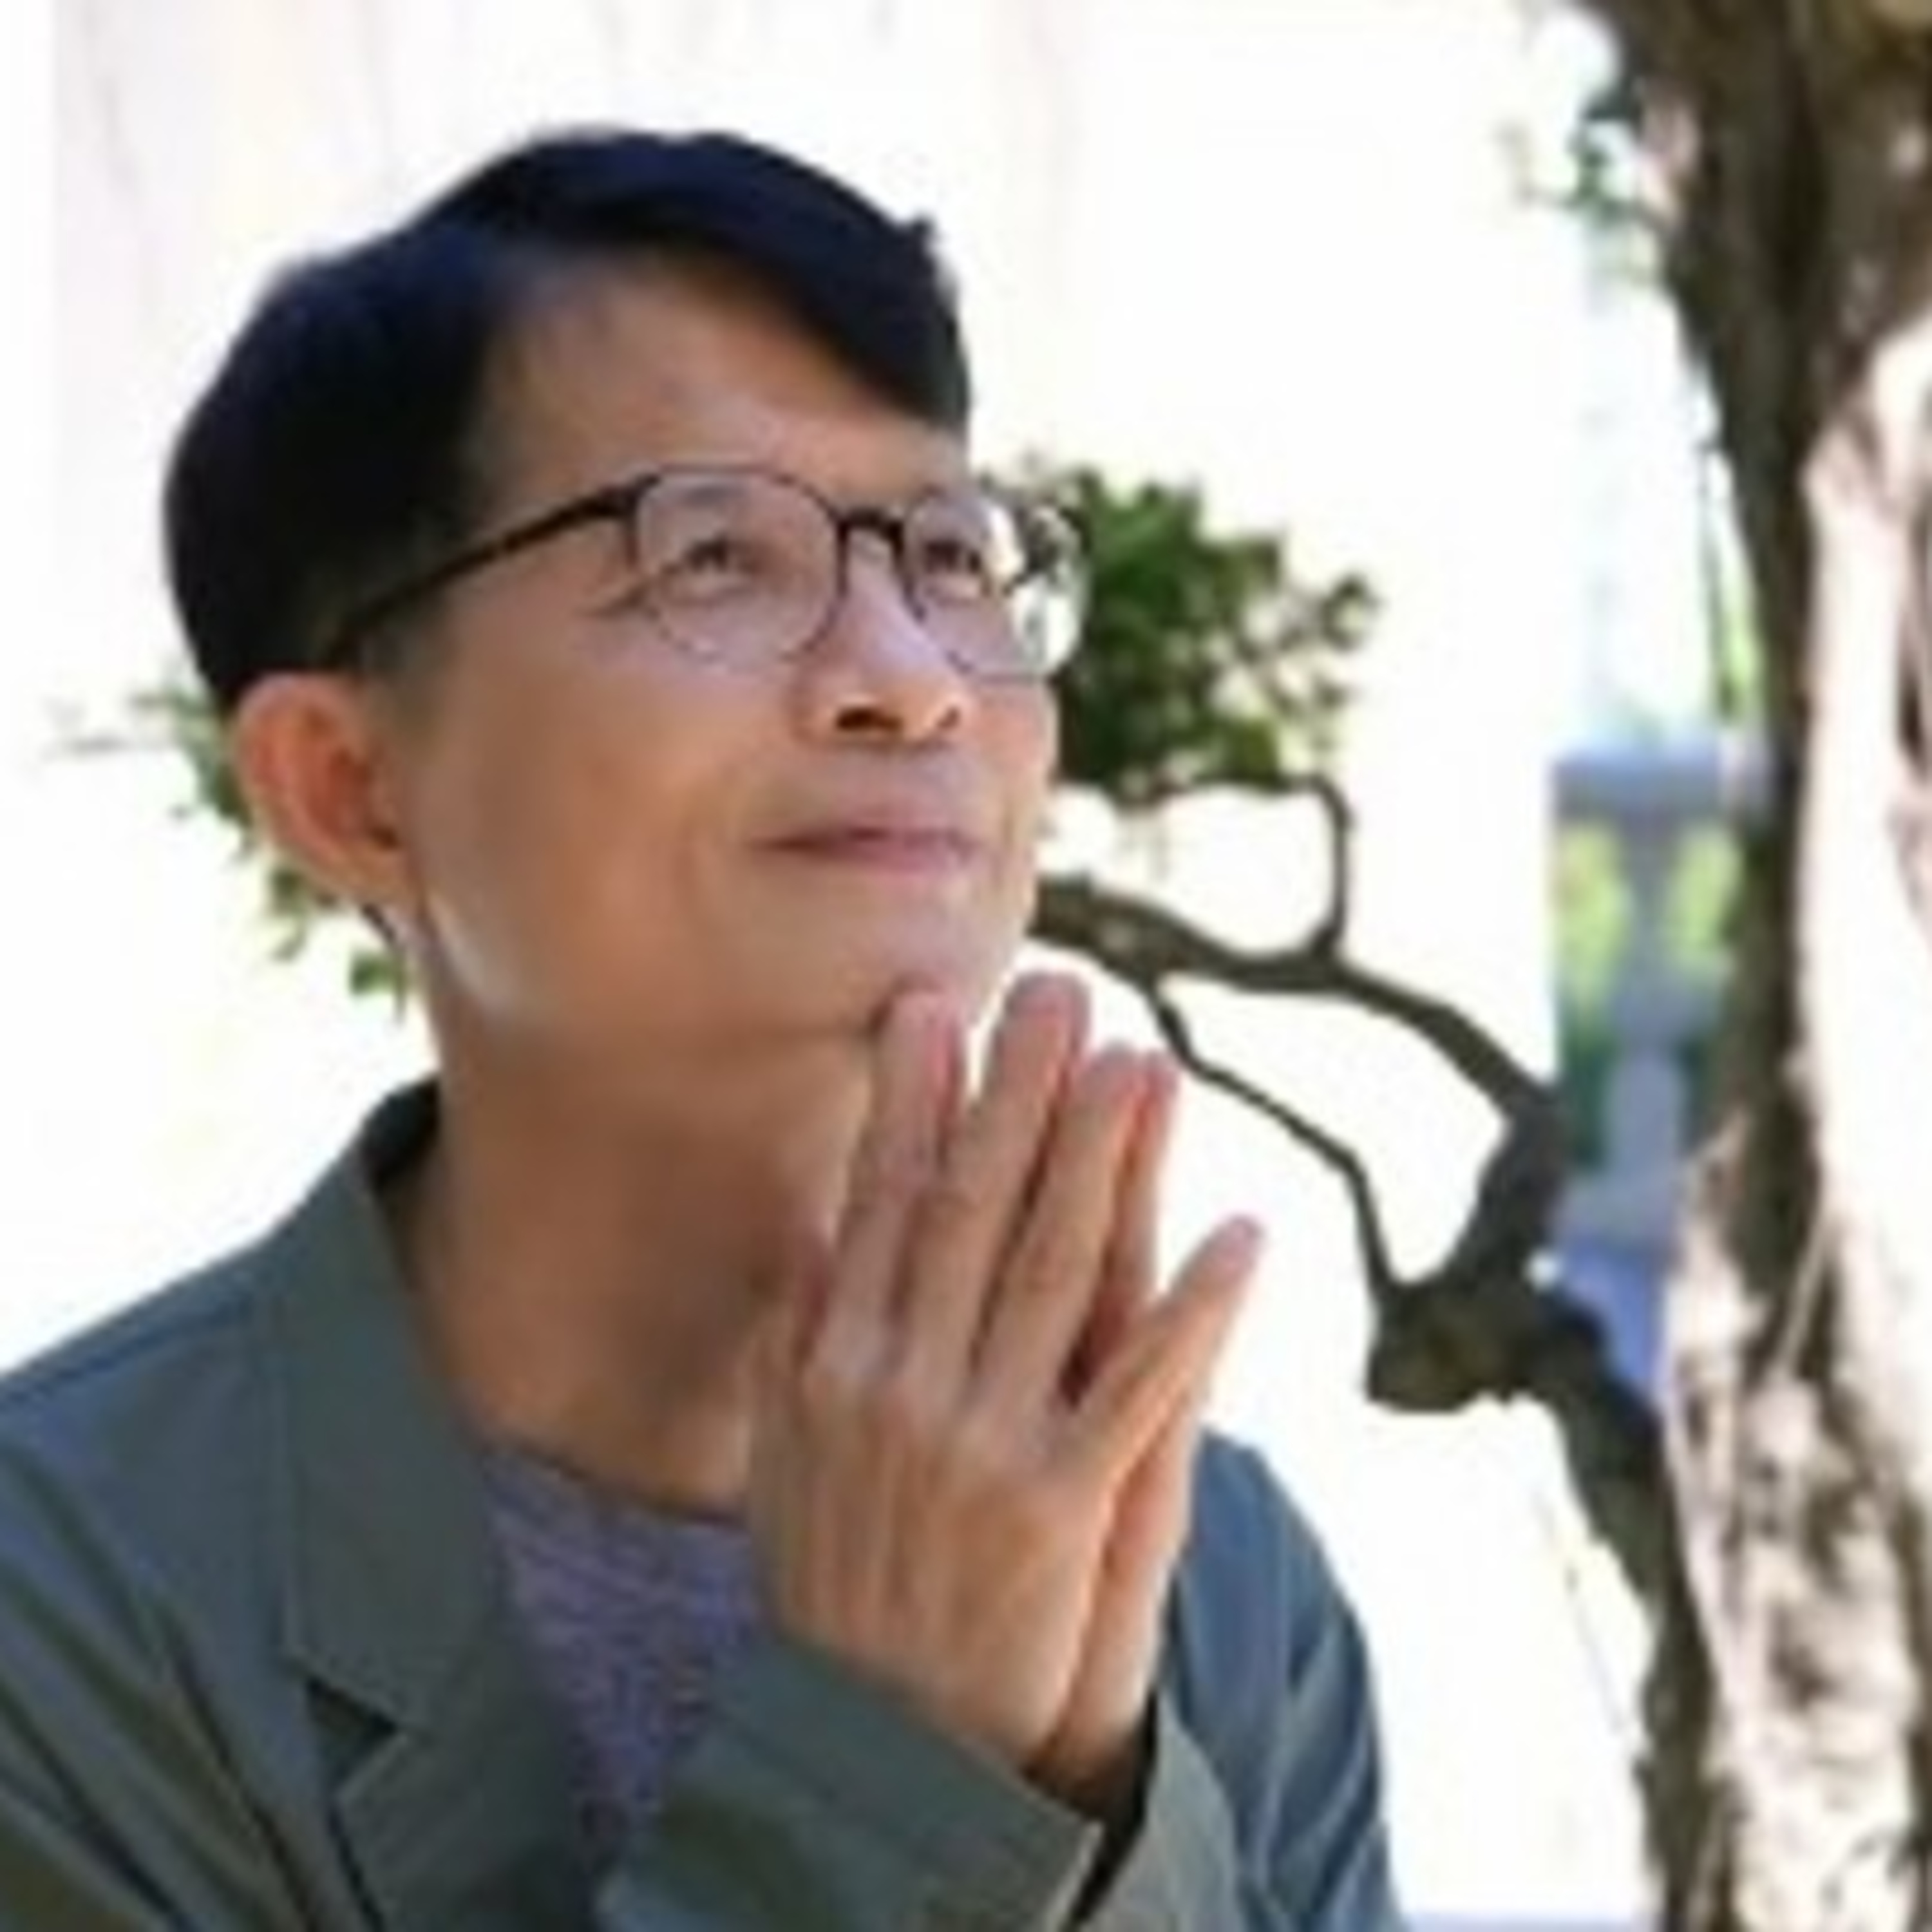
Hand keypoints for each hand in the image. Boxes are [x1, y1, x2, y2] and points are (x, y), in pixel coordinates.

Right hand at [747, 972, 1258, 1810]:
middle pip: (974, 1210)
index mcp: (836, 1363)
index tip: (937, 1006)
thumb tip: (812, 1225)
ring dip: (1107, 1162)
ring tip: (1145, 1062)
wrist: (875, 1739)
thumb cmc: (834, 1579)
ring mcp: (982, 1444)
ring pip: (1057, 1273)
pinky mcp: (1060, 1507)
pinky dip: (1194, 1311)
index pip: (882, 1204)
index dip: (914, 1101)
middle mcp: (902, 1386)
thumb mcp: (783, 1454)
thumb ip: (795, 1336)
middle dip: (1018, 1092)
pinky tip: (1239, 1234)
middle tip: (1059, 991)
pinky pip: (1141, 1389)